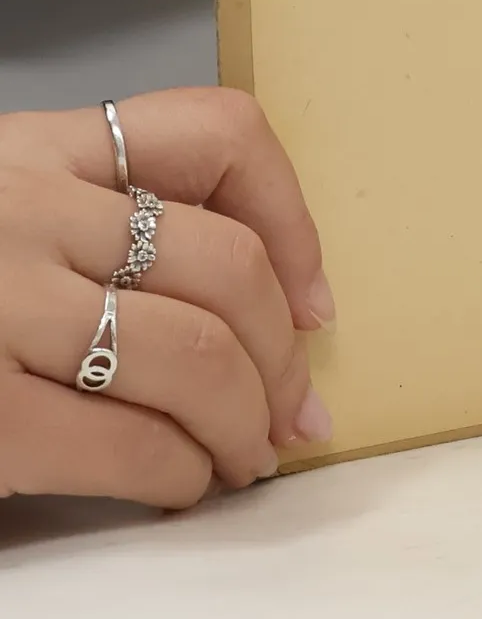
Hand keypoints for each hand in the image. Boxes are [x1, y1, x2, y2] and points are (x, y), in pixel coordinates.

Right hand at [0, 89, 332, 508]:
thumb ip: (84, 219)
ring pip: (195, 354)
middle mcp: (19, 212)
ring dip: (244, 422)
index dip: (293, 220)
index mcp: (28, 150)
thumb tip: (257, 300)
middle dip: (281, 353)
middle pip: (227, 265)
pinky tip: (179, 484)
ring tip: (244, 455)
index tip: (314, 297)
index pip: (215, 134)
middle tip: (290, 408)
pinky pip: (126, 443)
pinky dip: (179, 473)